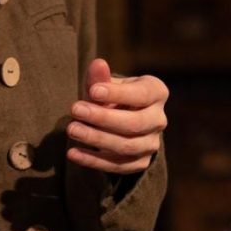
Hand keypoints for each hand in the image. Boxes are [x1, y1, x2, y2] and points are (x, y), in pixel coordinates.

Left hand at [67, 56, 167, 172]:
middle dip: (103, 118)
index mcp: (156, 93)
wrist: (118, 121)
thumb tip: (98, 64)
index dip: (117, 94)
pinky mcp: (140, 163)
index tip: (92, 91)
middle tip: (75, 110)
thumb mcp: (105, 85)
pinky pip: (118, 166)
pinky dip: (94, 161)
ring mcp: (151, 144)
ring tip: (71, 129)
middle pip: (135, 123)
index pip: (141, 95)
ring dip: (97, 139)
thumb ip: (100, 78)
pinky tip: (73, 153)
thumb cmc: (111, 97)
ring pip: (127, 146)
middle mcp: (159, 119)